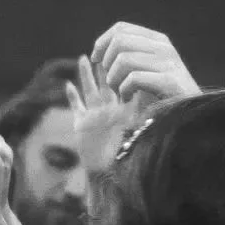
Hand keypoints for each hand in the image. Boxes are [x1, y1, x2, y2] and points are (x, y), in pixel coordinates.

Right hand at [68, 55, 140, 177]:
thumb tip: (157, 97)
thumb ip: (144, 113)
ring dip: (87, 75)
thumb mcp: (139, 129)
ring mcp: (94, 116)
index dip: (125, 71)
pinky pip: (76, 107)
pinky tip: (68, 85)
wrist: (110, 174)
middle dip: (107, 66)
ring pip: (90, 90)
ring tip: (85, 57)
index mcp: (124, 110)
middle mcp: (110, 110)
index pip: (126, 85)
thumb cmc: (127, 155)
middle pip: (108, 82)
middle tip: (106, 50)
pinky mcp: (81, 125)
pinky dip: (72, 96)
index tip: (128, 55)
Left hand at [91, 22, 200, 107]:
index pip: (121, 28)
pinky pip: (133, 78)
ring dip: (114, 80)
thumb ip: (129, 55)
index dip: (102, 42)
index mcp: (158, 40)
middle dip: (107, 63)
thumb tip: (99, 48)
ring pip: (123, 59)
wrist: (188, 115)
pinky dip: (124, 90)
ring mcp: (168, 63)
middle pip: (119, 41)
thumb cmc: (161, 96)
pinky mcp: (169, 81)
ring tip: (120, 93)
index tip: (96, 59)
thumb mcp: (145, 70)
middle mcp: (164, 47)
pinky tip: (128, 98)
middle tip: (112, 82)